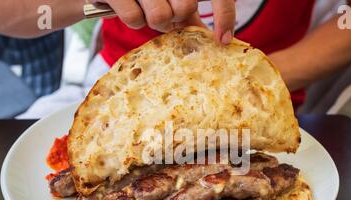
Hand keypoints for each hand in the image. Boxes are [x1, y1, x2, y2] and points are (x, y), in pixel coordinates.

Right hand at [91, 0, 235, 43]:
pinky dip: (131, 21)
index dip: (224, 15)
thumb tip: (218, 39)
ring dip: (151, 21)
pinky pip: (135, 18)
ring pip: (160, 16)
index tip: (223, 40)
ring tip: (143, 9)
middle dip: (174, 18)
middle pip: (186, 7)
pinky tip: (125, 8)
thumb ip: (188, 12)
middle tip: (162, 12)